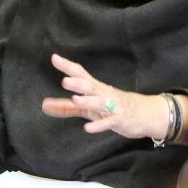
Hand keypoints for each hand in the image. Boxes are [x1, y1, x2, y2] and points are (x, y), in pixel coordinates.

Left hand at [41, 54, 187, 140]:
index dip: (68, 66)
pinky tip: (88, 128)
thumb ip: (65, 107)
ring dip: (87, 101)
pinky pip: (109, 122)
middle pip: (89, 85)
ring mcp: (113, 106)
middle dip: (78, 83)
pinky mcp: (120, 120)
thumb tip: (43, 105)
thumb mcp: (87, 107)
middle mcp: (103, 93)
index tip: (54, 58)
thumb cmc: (112, 106)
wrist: (144, 113)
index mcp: (95, 87)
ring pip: (99, 102)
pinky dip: (99, 125)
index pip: (80, 73)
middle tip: (64, 80)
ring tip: (75, 99)